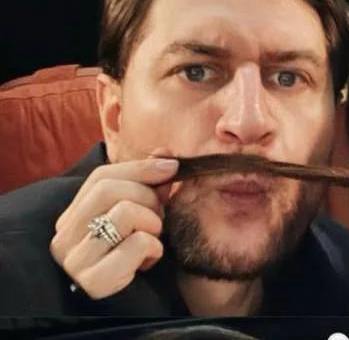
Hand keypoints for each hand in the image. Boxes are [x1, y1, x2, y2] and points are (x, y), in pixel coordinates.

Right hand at [50, 158, 178, 299]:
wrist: (134, 307)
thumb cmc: (135, 254)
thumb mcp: (142, 214)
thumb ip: (149, 184)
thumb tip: (165, 154)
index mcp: (71, 217)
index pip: (100, 176)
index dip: (139, 167)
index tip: (172, 167)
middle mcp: (64, 238)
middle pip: (109, 190)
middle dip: (147, 197)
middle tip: (159, 217)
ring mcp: (74, 261)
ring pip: (125, 213)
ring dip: (152, 223)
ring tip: (151, 240)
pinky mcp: (93, 282)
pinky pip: (136, 244)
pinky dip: (153, 248)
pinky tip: (148, 261)